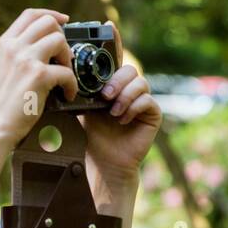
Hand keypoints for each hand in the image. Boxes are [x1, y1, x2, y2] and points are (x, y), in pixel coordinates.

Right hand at [0, 8, 78, 144]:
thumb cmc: (3, 103)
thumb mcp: (4, 69)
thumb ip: (19, 53)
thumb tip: (47, 43)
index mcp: (5, 43)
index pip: (30, 14)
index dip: (51, 14)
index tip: (64, 21)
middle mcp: (14, 47)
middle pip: (48, 22)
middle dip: (63, 37)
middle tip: (64, 58)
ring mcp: (25, 59)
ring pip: (60, 40)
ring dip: (68, 58)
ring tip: (65, 76)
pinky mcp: (38, 76)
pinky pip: (66, 71)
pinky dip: (71, 85)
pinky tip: (67, 94)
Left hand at [80, 62, 163, 180]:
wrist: (105, 161)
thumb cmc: (95, 137)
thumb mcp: (86, 110)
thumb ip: (86, 93)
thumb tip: (74, 77)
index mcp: (115, 87)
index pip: (117, 66)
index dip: (110, 68)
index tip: (98, 79)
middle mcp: (130, 91)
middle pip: (130, 70)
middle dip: (117, 81)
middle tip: (106, 96)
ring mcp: (143, 101)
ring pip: (141, 83)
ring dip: (125, 96)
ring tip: (113, 113)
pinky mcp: (153, 114)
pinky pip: (148, 100)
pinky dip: (134, 108)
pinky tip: (123, 120)